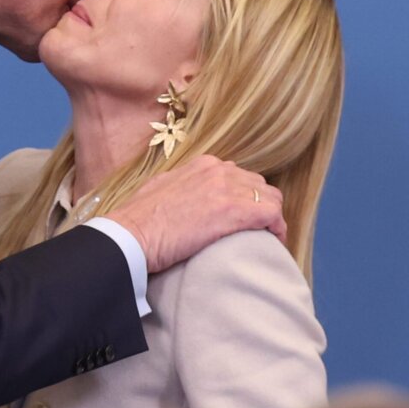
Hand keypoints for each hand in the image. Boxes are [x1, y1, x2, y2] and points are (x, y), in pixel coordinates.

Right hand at [105, 155, 284, 273]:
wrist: (131, 234)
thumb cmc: (138, 219)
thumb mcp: (161, 188)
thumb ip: (182, 185)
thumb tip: (188, 196)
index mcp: (202, 165)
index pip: (239, 175)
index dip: (245, 197)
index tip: (243, 215)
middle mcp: (218, 171)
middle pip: (258, 185)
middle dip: (260, 205)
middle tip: (256, 229)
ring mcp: (227, 189)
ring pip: (269, 198)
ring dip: (270, 218)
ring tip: (266, 238)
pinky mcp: (233, 211)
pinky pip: (272, 215)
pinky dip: (277, 229)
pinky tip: (273, 242)